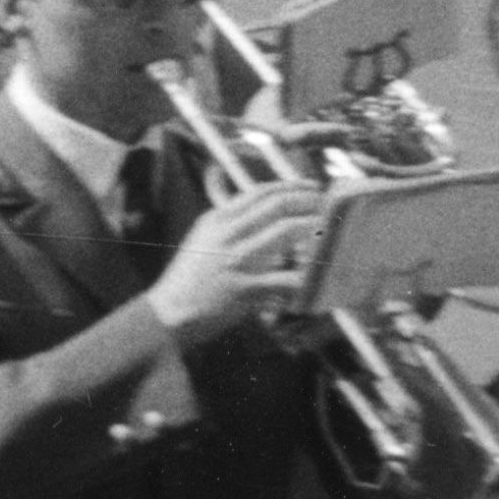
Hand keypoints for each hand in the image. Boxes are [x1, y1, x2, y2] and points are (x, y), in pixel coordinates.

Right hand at [146, 180, 325, 343]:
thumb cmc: (189, 279)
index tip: (310, 187)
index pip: (258, 193)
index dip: (289, 187)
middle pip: (275, 206)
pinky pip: (285, 278)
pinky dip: (305, 277)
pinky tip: (317, 277)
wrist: (170, 312)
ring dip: (312, 228)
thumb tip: (260, 215)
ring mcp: (235, 260)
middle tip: (326, 205)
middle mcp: (226, 234)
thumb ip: (228, 226)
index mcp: (216, 220)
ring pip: (284, 232)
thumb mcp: (203, 241)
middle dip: (307, 202)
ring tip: (329, 231)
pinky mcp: (244, 288)